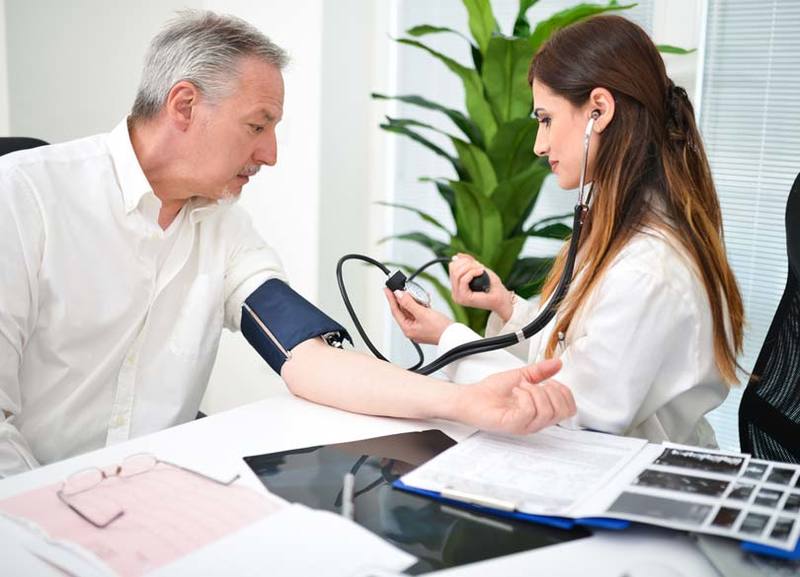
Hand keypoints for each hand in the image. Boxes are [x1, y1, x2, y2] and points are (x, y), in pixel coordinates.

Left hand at [384, 288, 452, 344]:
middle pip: (403, 310)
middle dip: (403, 298)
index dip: (390, 299)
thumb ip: (409, 303)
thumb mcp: (423, 313)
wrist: (454, 336)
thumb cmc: (441, 329)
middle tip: (401, 288)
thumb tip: (399, 295)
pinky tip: (424, 299)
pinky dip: (421, 305)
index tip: (387, 289)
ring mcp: (418, 327)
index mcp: (407, 329)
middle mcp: (411, 329)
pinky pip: (419, 312)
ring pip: (411, 310)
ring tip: (415, 293)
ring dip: (413, 301)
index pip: (395, 311)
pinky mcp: (425, 324)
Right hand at [449, 254, 514, 321]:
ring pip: (457, 274)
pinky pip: (463, 280)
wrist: (502, 299)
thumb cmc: (493, 286)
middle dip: (467, 263)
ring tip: (481, 269)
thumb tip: (458, 255)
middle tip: (479, 265)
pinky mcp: (463, 297)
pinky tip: (481, 272)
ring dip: (470, 267)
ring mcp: (458, 296)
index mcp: (457, 287)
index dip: (463, 260)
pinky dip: (472, 273)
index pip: (452, 268)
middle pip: (453, 269)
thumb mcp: (480, 270)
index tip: (475, 262)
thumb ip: (469, 263)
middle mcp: (455, 293)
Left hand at [450, 359, 575, 434]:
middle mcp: (534, 421)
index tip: (550, 380)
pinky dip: (525, 396)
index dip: (564, 392)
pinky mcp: (512, 424)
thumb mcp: (521, 376)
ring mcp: (524, 425)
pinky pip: (529, 412)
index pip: (569, 410)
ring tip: (521, 386)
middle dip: (553, 391)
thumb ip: (540, 371)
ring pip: (547, 411)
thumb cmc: (490, 392)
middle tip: (537, 383)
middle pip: (562, 412)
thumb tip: (557, 363)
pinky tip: (516, 391)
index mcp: (539, 412)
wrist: (470, 397)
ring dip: (535, 392)